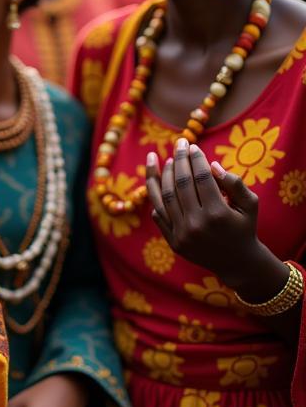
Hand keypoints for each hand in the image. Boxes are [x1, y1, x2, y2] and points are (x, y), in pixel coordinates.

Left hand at [145, 142, 265, 283]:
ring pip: (165, 197)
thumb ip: (235, 183)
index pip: (202, 178)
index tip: (193, 147)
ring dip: (163, 175)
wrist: (237, 262)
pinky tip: (157, 180)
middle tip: (179, 143)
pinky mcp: (173, 242)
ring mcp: (182, 234)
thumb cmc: (245, 227)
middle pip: (181, 184)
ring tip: (166, 160)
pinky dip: (156, 196)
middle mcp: (197, 224)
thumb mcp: (250, 204)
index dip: (196, 160)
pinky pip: (158, 214)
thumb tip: (211, 165)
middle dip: (179, 160)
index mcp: (218, 214)